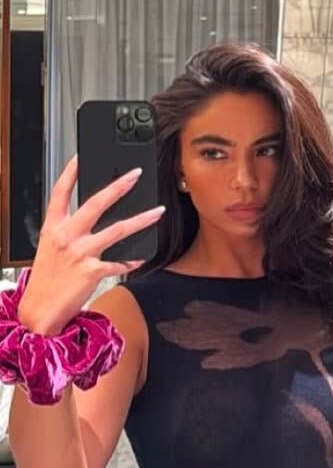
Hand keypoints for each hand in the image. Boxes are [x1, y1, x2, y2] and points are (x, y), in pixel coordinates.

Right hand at [18, 157, 164, 335]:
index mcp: (53, 228)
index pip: (59, 193)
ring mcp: (79, 253)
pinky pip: (119, 263)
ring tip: (157, 211)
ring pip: (117, 229)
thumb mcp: (50, 248)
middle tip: (134, 175)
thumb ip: (67, 231)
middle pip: (95, 203)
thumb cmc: (47, 280)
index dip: (70, 173)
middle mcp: (66, 236)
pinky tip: (142, 257)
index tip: (82, 157)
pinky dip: (132, 260)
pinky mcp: (92, 272)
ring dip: (141, 219)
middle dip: (118, 186)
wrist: (40, 310)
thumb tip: (90, 218)